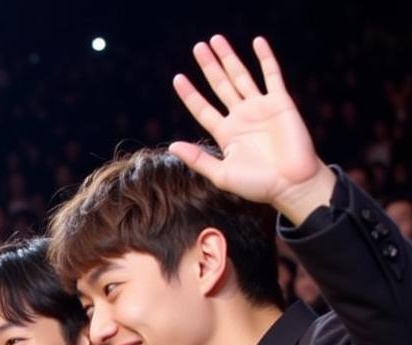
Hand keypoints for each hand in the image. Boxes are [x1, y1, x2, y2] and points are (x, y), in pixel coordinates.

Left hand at [169, 35, 335, 223]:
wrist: (291, 184)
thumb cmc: (257, 185)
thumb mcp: (221, 174)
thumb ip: (197, 159)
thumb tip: (171, 145)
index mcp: (226, 133)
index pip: (203, 109)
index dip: (190, 94)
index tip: (177, 77)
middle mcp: (241, 117)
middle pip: (220, 85)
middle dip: (208, 66)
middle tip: (197, 47)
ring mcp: (260, 108)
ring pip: (241, 76)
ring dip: (229, 58)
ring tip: (216, 40)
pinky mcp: (281, 102)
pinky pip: (272, 75)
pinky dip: (265, 58)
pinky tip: (256, 42)